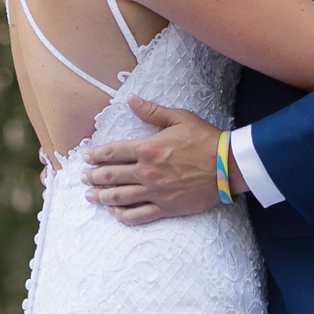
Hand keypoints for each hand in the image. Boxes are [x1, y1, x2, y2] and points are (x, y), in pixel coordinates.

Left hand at [81, 95, 229, 224]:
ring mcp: (154, 192)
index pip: (112, 153)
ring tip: (91, 196)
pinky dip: (122, 215)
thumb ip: (151, 111)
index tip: (87, 158)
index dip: (96, 156)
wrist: (228, 165)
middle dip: (93, 177)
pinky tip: (114, 212)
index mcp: (147, 149)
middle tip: (84, 178)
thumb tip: (130, 99)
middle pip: (111, 176)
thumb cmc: (205, 139)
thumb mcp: (179, 118)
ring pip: (119, 197)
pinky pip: (137, 215)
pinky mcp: (165, 208)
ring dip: (101, 197)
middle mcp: (146, 172)